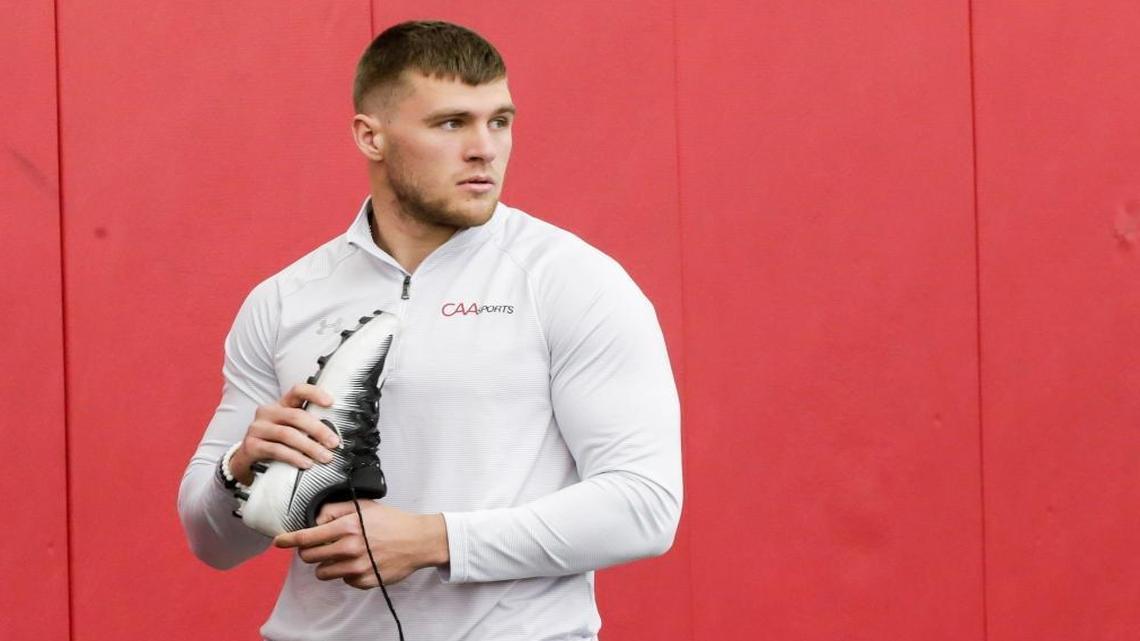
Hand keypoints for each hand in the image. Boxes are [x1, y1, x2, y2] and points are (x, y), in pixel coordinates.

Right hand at [228, 383, 339, 484]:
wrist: (247, 459)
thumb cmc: (275, 442)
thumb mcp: (291, 430)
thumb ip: (308, 427)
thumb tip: (334, 435)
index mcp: (281, 405)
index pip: (297, 391)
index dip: (314, 393)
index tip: (331, 402)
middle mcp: (268, 412)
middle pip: (296, 416)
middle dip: (318, 430)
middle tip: (333, 442)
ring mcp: (257, 428)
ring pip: (288, 434)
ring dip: (310, 447)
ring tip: (324, 456)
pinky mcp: (252, 445)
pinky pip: (277, 450)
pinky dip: (294, 457)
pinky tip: (306, 463)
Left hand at [273, 501, 449, 588]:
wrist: (418, 540)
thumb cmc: (391, 522)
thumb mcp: (363, 507)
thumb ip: (335, 510)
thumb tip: (315, 521)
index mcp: (347, 527)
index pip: (307, 537)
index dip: (289, 540)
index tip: (279, 541)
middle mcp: (350, 548)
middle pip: (310, 558)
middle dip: (310, 552)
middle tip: (321, 546)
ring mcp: (357, 567)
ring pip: (323, 573)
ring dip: (327, 564)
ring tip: (343, 554)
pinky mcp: (365, 581)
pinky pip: (344, 581)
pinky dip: (347, 573)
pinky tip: (361, 562)